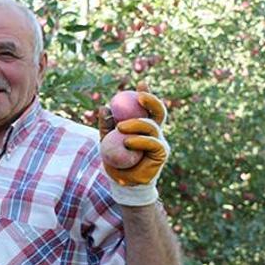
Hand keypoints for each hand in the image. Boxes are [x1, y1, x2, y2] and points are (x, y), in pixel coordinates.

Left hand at [98, 84, 169, 204]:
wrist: (122, 182)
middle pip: (158, 111)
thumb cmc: (115, 159)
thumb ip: (106, 126)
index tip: (141, 83)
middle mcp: (155, 131)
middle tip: (139, 96)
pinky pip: (152, 142)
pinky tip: (128, 142)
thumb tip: (104, 107)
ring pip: (152, 126)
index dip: (147, 94)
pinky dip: (139, 140)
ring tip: (120, 128)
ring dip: (136, 124)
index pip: (147, 107)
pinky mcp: (160, 153)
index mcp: (143, 125)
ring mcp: (159, 141)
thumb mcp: (106, 140)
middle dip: (151, 101)